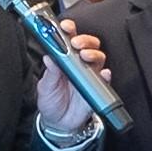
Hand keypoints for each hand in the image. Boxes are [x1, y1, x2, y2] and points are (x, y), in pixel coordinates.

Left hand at [34, 16, 105, 134]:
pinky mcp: (96, 89)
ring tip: (85, 56)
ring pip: (98, 58)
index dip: (69, 30)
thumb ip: (50, 72)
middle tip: (76, 44)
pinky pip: (105, 80)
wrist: (58, 123)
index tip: (66, 27)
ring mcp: (89, 76)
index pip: (69, 39)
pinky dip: (106, 75)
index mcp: (64, 60)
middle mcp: (79, 65)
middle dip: (85, 40)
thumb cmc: (51, 102)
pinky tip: (103, 73)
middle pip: (88, 45)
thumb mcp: (45, 87)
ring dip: (94, 54)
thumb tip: (49, 57)